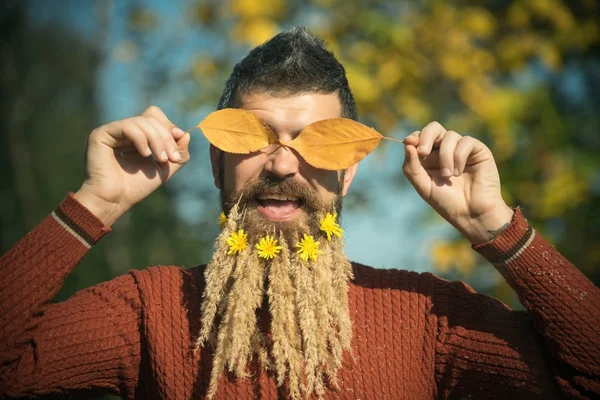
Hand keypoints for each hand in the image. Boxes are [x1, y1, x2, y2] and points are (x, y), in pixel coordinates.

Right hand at [74, 106, 190, 225]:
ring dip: (157, 140)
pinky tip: (145, 155)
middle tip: (170, 158)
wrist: (116, 200)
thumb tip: (186, 134)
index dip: (170, 126)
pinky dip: (142, 139)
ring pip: (142, 121)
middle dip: (166, 136)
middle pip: (152, 117)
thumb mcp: (165, 168)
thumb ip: (178, 153)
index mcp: (137, 136)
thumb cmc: (137, 187)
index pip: (156, 118)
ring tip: (161, 159)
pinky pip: (128, 126)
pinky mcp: (101, 134)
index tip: (181, 139)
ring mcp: (112, 131)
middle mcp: (124, 131)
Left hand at [402, 121, 512, 244]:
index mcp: (430, 157)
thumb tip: (407, 143)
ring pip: (450, 136)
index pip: (420, 137)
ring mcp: (462, 149)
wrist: (471, 214)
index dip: (414, 137)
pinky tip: (458, 173)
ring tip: (448, 176)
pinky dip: (458, 156)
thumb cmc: (447, 202)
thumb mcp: (423, 186)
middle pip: (434, 128)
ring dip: (445, 156)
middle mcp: (445, 150)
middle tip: (423, 153)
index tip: (408, 143)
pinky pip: (465, 142)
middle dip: (426, 137)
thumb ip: (412, 167)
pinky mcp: (478, 150)